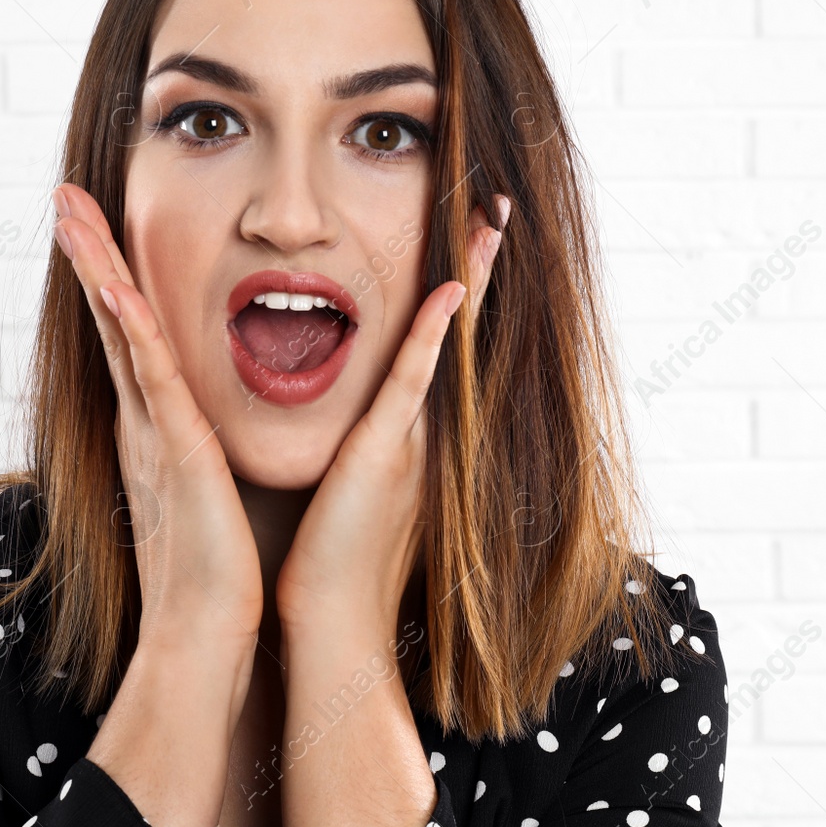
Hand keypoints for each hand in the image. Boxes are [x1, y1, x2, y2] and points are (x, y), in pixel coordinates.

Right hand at [52, 182, 263, 646]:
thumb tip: (206, 434)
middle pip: (109, 319)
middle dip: (88, 254)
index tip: (97, 226)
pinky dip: (132, 333)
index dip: (111, 278)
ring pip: (119, 334)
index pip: (128, 336)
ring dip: (96, 269)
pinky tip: (117, 291)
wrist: (207, 633)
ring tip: (70, 211)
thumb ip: (200, 453)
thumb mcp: (206, 491)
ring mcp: (154, 432)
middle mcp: (143, 421)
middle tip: (65, 195)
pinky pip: (152, 380)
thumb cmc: (215, 571)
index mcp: (155, 427)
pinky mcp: (176, 453)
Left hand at [275, 195, 508, 642]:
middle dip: (476, 264)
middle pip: (458, 328)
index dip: (456, 288)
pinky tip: (450, 290)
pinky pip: (414, 382)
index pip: (440, 343)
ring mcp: (412, 438)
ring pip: (447, 341)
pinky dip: (435, 336)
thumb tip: (354, 420)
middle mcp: (425, 427)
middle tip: (493, 203)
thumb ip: (361, 447)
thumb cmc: (331, 561)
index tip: (465, 234)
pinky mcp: (386, 454)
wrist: (332, 622)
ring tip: (486, 217)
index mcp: (412, 431)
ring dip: (467, 276)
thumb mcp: (353, 487)